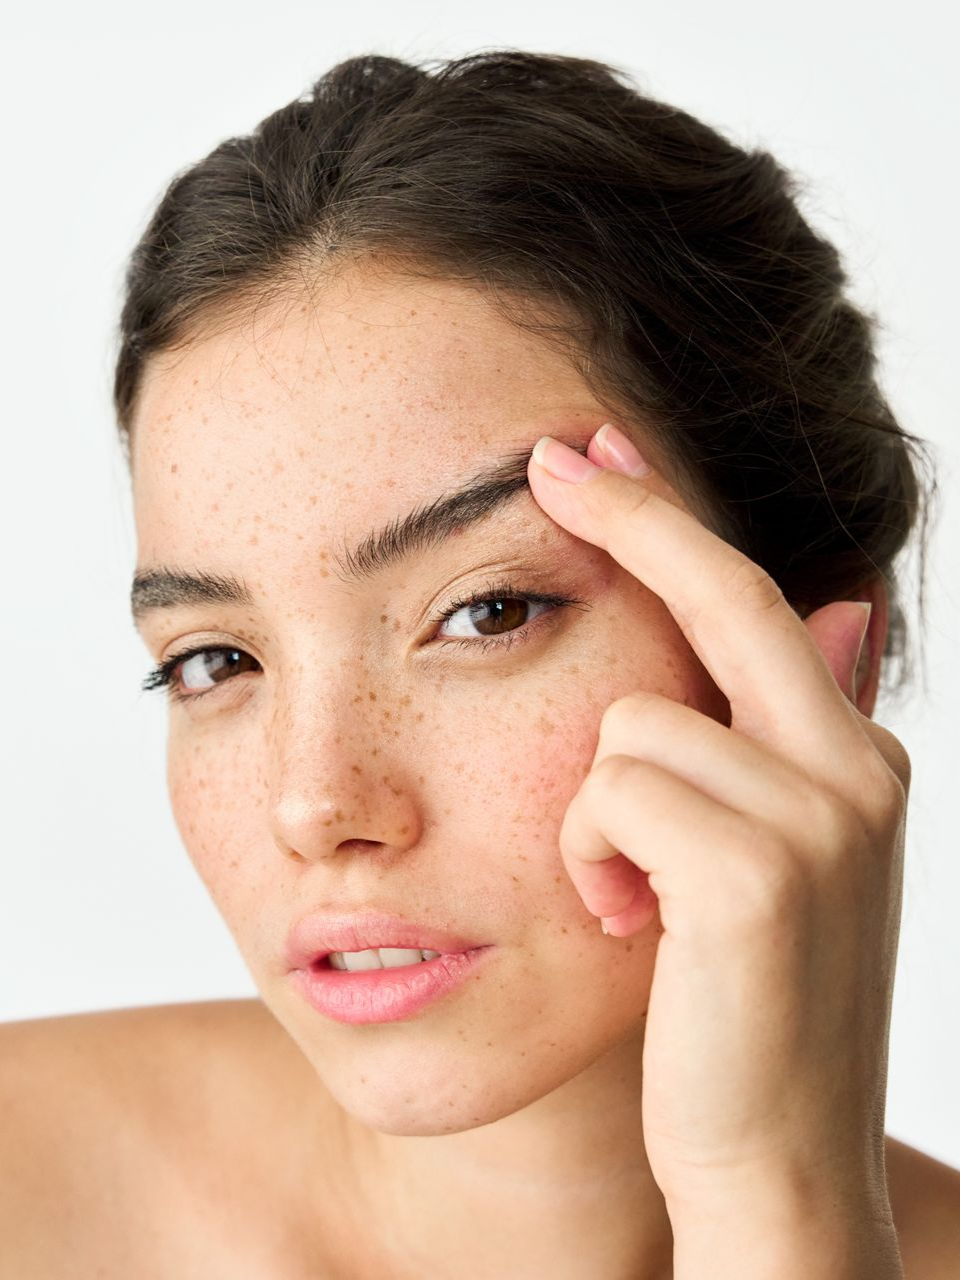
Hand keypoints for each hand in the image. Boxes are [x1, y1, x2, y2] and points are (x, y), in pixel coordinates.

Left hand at [527, 426, 910, 1222]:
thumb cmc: (745, 1004)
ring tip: (629, 898)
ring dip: (595, 813)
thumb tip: (844, 605)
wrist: (771, 1156)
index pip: (755, 601)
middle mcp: (853, 770)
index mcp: (852, 759)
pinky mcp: (753, 874)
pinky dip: (592, 857)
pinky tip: (627, 926)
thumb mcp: (778, 858)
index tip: (601, 453)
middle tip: (553, 456)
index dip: (673, 519)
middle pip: (723, 595)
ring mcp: (817, 817)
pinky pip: (609, 793)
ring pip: (628, 722)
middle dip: (632, 516)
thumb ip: (797, 736)